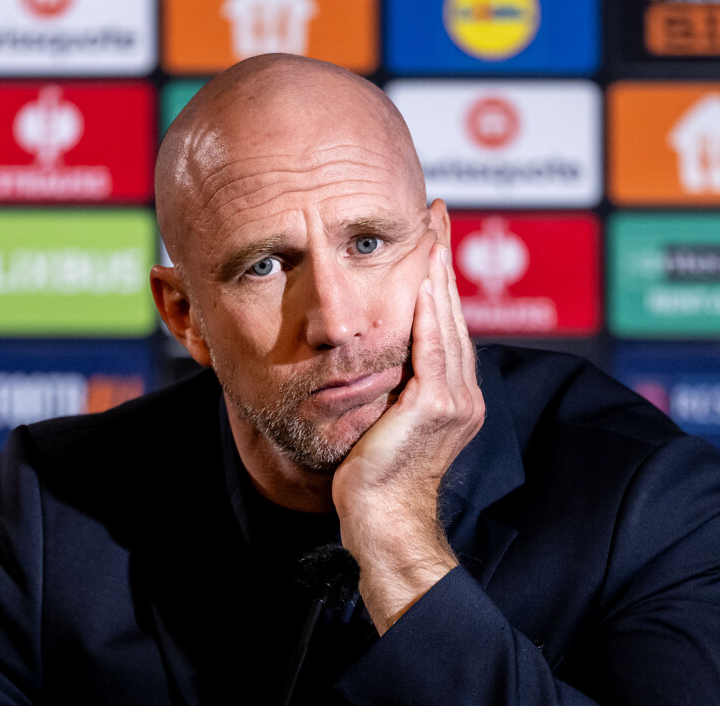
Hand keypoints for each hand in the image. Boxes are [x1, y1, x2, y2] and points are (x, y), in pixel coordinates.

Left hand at [332, 241, 484, 633]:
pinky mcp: (436, 409)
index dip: (439, 279)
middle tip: (435, 216)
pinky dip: (430, 315)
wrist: (380, 520)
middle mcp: (461, 394)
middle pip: (451, 313)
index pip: (445, 324)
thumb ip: (389, 386)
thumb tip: (370, 354)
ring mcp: (454, 402)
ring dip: (438, 275)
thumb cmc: (371, 476)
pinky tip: (423, 282)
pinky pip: (433, 351)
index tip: (429, 239)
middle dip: (443, 261)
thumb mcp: (382, 420)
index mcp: (452, 395)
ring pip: (447, 324)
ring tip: (431, 233)